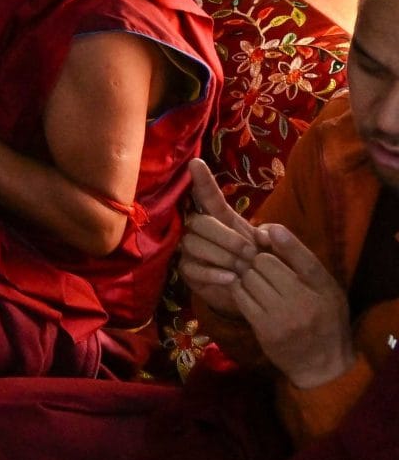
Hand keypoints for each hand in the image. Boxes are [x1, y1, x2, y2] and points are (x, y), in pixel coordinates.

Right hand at [177, 158, 261, 316]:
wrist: (255, 296)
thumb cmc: (261, 266)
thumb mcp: (272, 250)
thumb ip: (271, 237)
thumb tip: (262, 234)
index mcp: (221, 221)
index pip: (209, 197)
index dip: (202, 181)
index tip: (196, 163)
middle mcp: (200, 231)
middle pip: (199, 222)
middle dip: (225, 236)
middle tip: (249, 252)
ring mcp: (191, 251)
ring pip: (193, 244)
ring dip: (221, 256)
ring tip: (242, 269)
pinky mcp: (188, 272)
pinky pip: (193, 268)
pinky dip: (213, 273)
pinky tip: (230, 279)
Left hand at [238, 222, 356, 389]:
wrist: (323, 366)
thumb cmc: (325, 321)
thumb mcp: (326, 291)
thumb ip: (303, 263)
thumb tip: (269, 231)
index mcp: (325, 289)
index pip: (304, 259)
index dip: (284, 240)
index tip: (269, 230)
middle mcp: (305, 302)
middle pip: (265, 263)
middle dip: (258, 260)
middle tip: (258, 264)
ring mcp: (283, 317)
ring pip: (249, 277)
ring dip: (246, 274)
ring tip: (253, 278)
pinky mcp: (265, 329)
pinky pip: (240, 296)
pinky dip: (238, 289)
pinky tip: (245, 290)